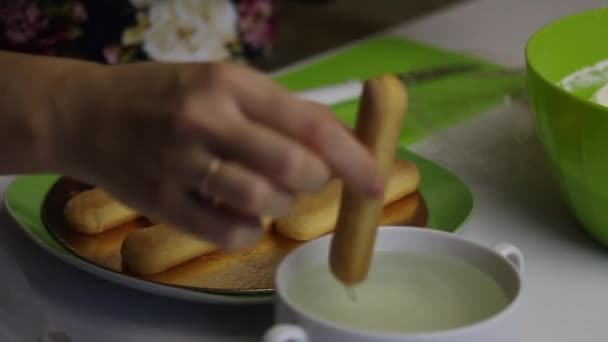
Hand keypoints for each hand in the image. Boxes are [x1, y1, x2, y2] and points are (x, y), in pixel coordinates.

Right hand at [47, 61, 382, 249]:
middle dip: (313, 181)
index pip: (309, 123)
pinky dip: (248, 230)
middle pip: (293, 168)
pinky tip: (236, 212)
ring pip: (264, 203)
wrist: (87, 114)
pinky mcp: (163, 204)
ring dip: (278, 205)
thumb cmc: (164, 97)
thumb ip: (279, 112)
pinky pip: (232, 233)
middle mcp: (206, 120)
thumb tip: (339, 145)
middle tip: (300, 176)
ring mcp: (181, 164)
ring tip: (260, 190)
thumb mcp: (222, 83)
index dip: (352, 157)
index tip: (375, 182)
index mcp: (229, 83)